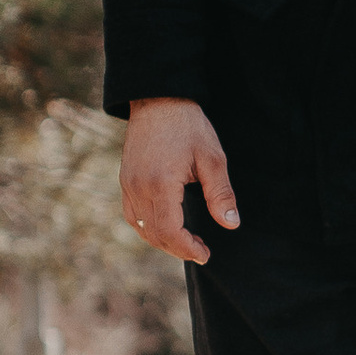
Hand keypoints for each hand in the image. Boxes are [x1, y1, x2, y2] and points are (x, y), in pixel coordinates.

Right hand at [122, 97, 238, 264]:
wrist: (158, 100)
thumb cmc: (187, 126)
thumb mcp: (213, 158)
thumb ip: (221, 193)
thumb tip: (230, 223)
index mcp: (160, 184)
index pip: (170, 232)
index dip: (187, 249)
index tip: (205, 254)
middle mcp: (138, 188)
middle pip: (154, 235)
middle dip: (178, 249)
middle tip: (201, 251)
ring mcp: (128, 184)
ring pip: (140, 228)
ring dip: (163, 241)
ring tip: (186, 242)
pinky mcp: (125, 180)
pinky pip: (132, 215)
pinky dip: (148, 228)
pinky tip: (166, 227)